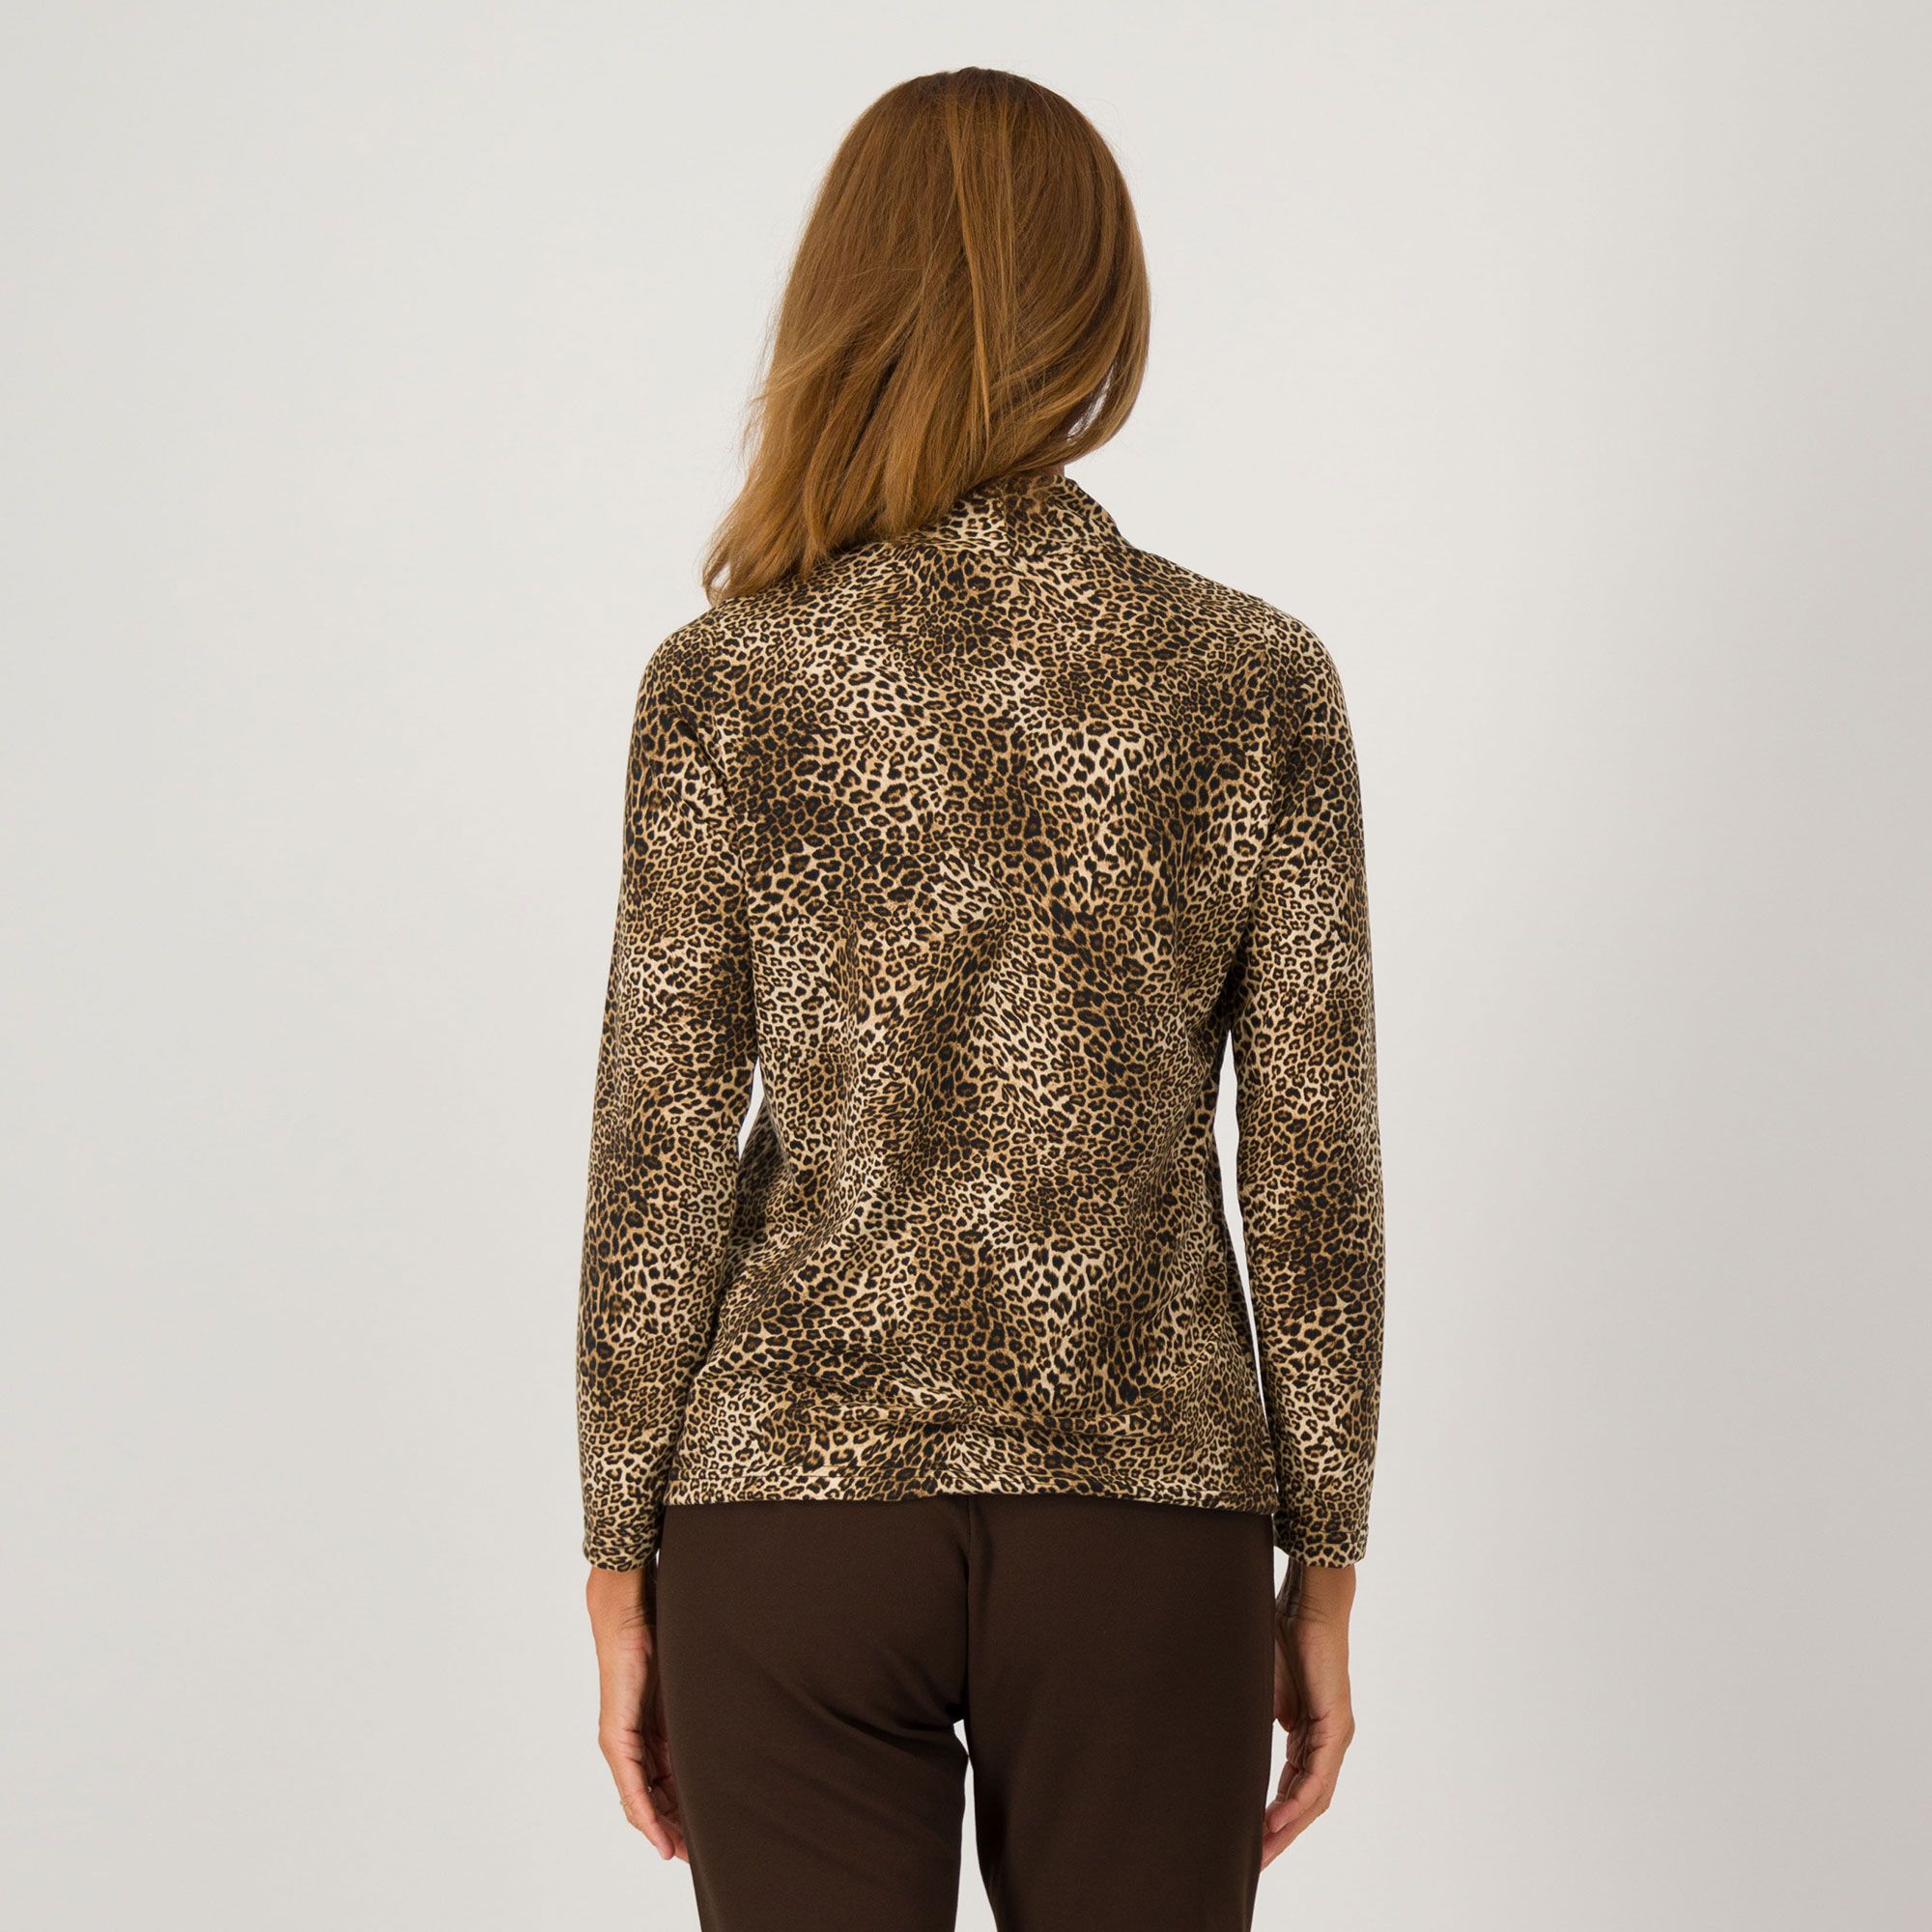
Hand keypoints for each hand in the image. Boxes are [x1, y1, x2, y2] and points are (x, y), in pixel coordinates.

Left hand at [587, 1563, 685, 1861]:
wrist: (631, 1608)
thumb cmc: (662, 1635)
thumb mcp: (687, 1687)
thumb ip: (696, 1715)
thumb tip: (727, 1733)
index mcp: (651, 1731)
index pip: (663, 1785)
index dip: (679, 1813)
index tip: (698, 1837)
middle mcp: (631, 1741)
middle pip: (651, 1800)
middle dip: (672, 1829)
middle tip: (694, 1856)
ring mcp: (621, 1740)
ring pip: (641, 1800)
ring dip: (661, 1829)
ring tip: (681, 1854)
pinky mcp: (617, 1735)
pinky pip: (632, 1786)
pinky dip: (646, 1814)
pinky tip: (658, 1836)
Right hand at [1262, 1559, 1356, 1865]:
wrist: (1307, 1605)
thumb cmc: (1284, 1638)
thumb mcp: (1263, 1691)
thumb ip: (1260, 1721)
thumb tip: (1237, 1747)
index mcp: (1309, 1733)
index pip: (1292, 1786)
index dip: (1273, 1816)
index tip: (1250, 1840)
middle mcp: (1327, 1741)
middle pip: (1306, 1802)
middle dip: (1281, 1834)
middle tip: (1255, 1862)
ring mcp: (1334, 1735)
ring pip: (1314, 1796)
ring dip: (1288, 1826)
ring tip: (1262, 1850)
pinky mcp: (1335, 1725)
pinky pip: (1318, 1776)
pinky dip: (1298, 1801)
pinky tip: (1278, 1819)